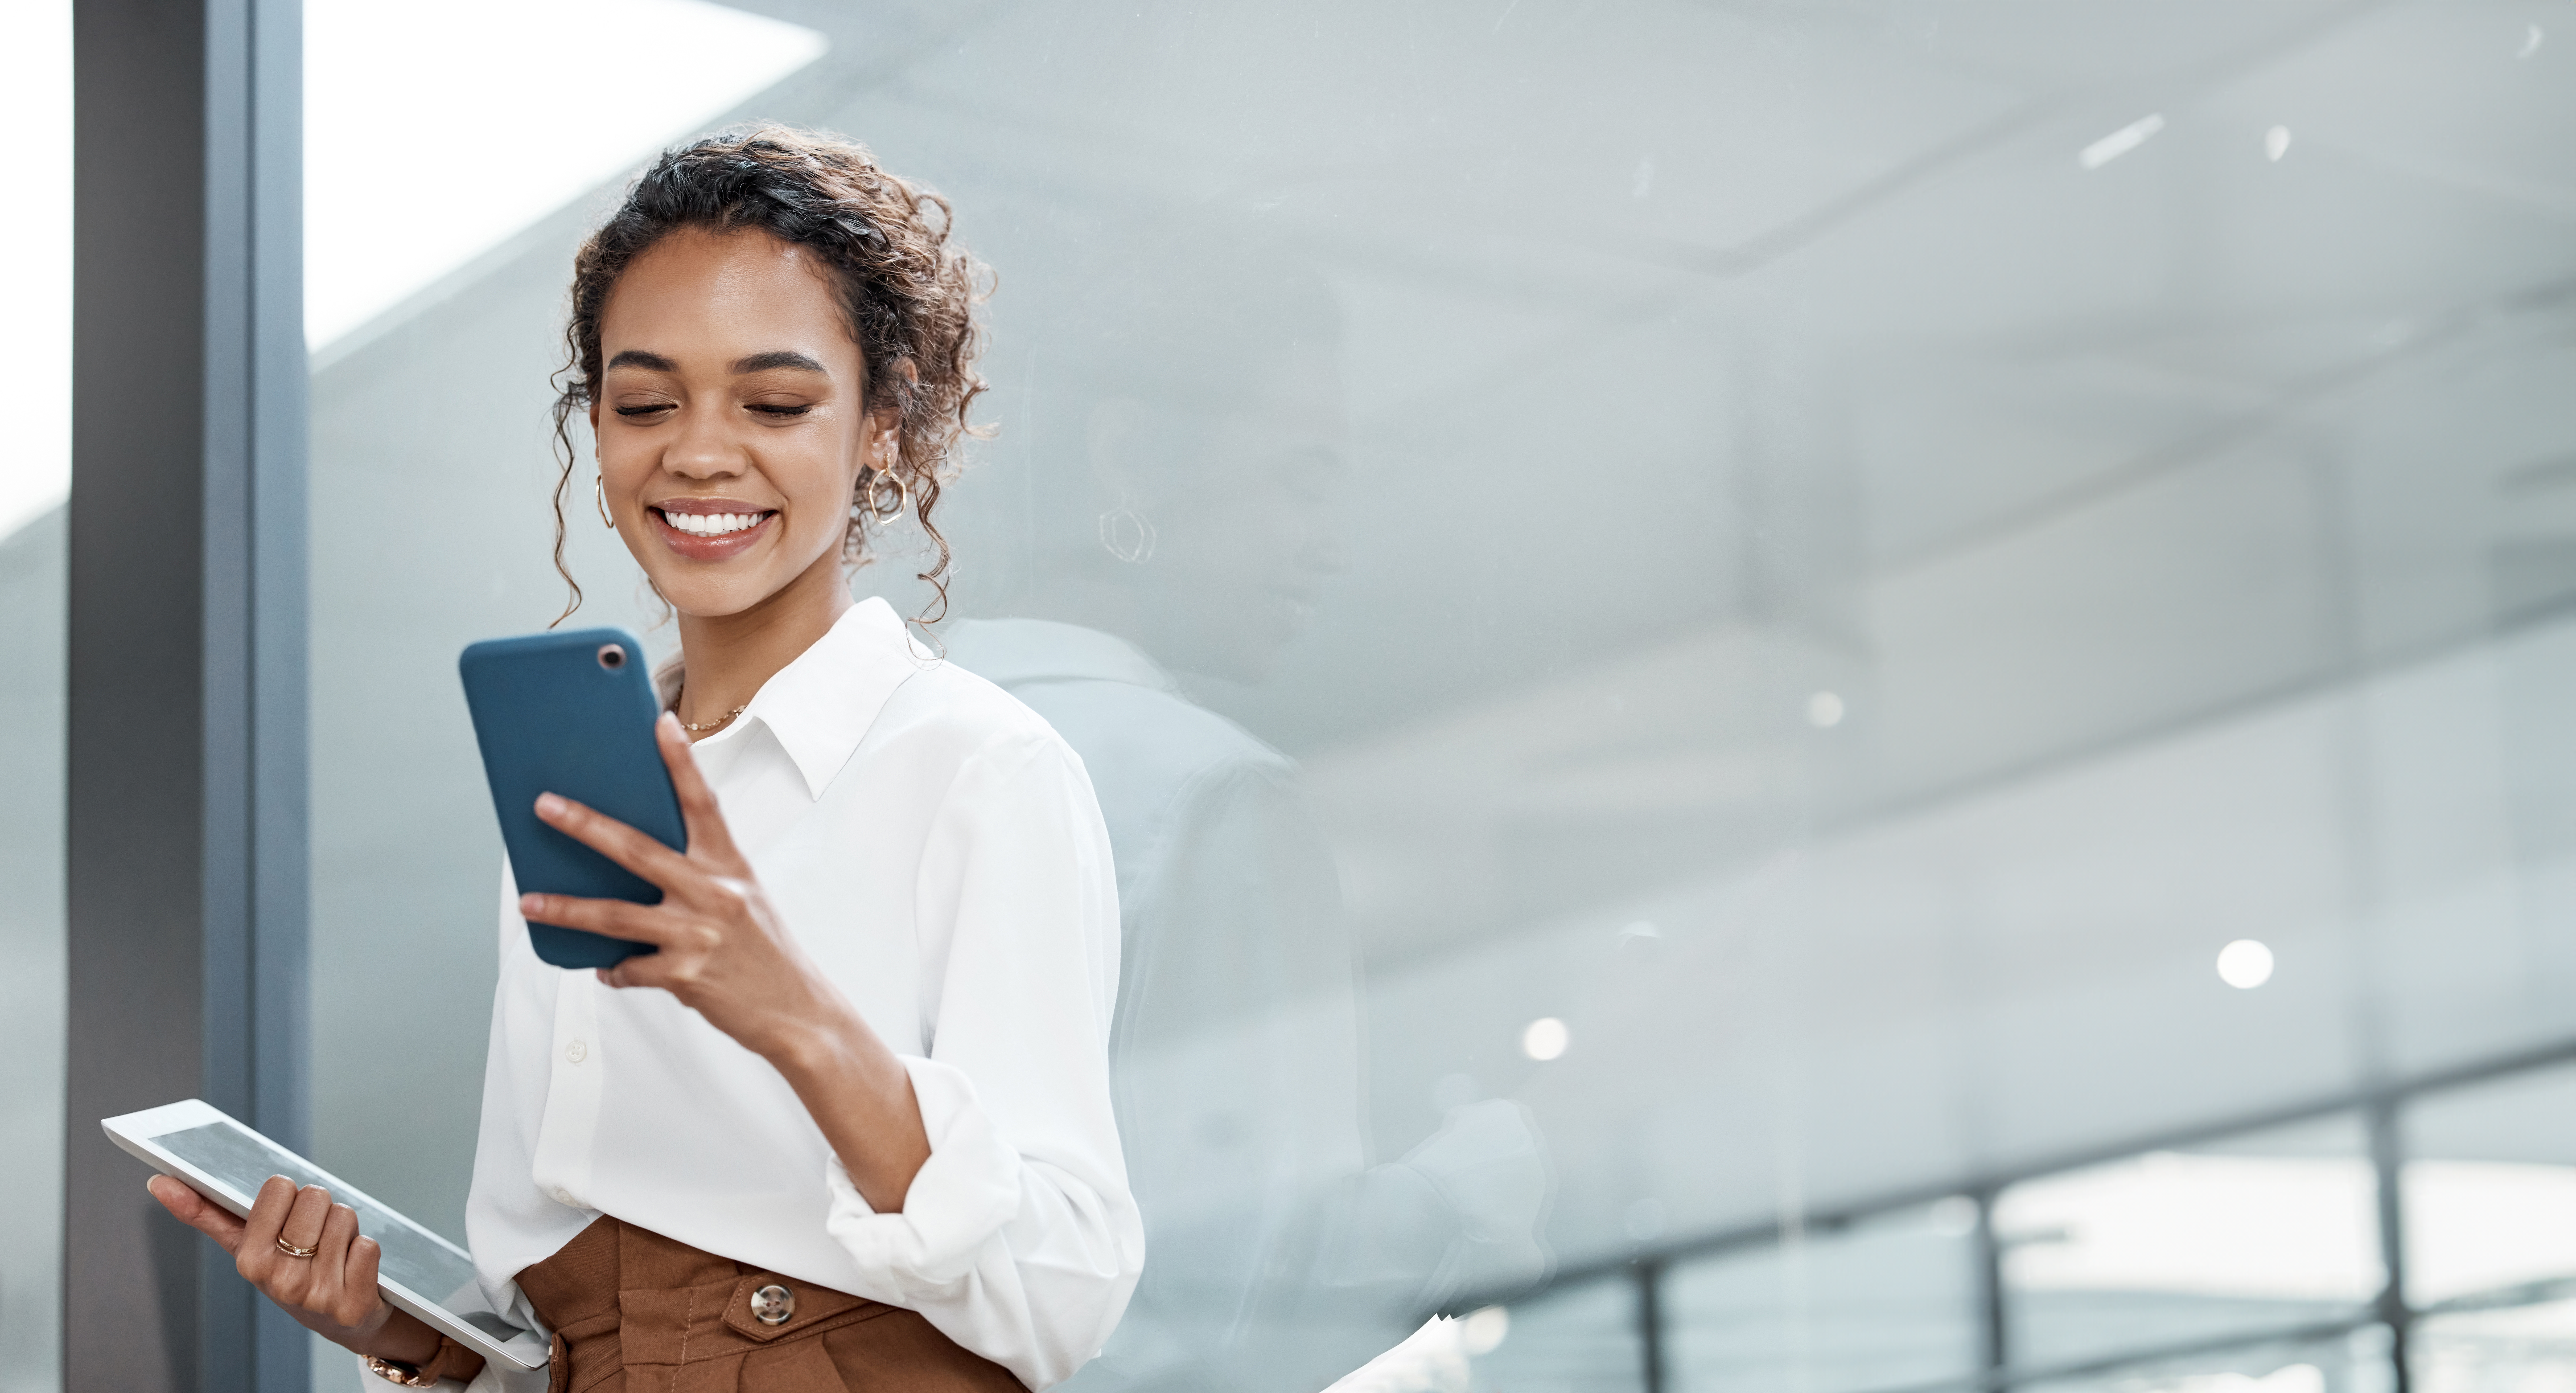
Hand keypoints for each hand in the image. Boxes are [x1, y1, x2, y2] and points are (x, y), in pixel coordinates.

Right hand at [147, 1174, 440, 1363]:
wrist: (339, 1318)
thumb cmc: (290, 1269)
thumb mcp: (248, 1243)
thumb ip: (205, 1212)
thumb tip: (158, 1182)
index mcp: (249, 1261)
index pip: (279, 1186)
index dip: (290, 1194)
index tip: (287, 1214)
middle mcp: (280, 1282)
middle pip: (316, 1197)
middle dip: (321, 1210)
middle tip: (315, 1237)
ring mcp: (316, 1297)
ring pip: (344, 1216)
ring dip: (347, 1228)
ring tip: (335, 1253)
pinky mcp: (352, 1306)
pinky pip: (368, 1246)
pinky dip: (367, 1251)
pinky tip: (355, 1270)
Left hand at [518, 712, 930, 1208]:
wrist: (800, 1013)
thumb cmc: (765, 953)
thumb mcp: (743, 900)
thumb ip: (699, 879)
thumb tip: (634, 870)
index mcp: (731, 868)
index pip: (703, 802)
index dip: (681, 761)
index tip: (660, 721)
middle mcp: (715, 894)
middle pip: (637, 850)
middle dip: (585, 825)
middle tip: (544, 805)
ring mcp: (699, 935)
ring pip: (614, 916)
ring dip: (565, 909)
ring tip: (529, 903)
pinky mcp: (686, 976)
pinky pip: (630, 969)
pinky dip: (615, 970)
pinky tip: (611, 971)